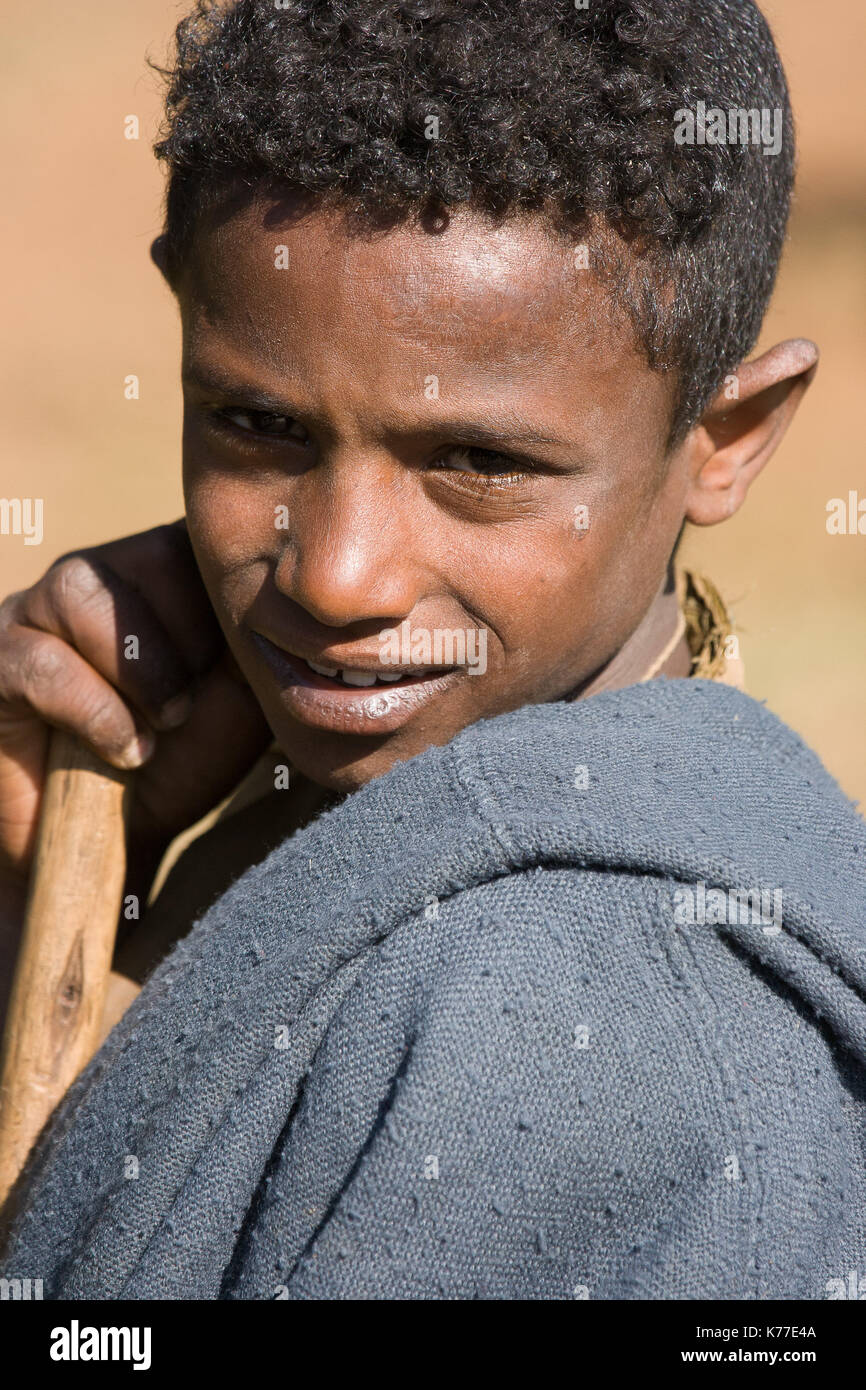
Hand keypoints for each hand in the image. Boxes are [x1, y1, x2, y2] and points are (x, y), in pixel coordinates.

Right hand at [0, 520, 271, 894]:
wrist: (120, 835)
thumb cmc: (188, 757)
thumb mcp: (245, 697)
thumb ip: (263, 638)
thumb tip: (291, 600)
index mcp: (172, 571)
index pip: (206, 539)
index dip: (231, 604)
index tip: (239, 674)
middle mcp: (106, 573)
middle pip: (149, 552)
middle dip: (187, 637)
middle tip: (193, 707)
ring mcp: (42, 610)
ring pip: (82, 588)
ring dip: (140, 668)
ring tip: (164, 725)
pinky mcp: (1, 658)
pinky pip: (42, 660)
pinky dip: (96, 710)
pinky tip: (127, 751)